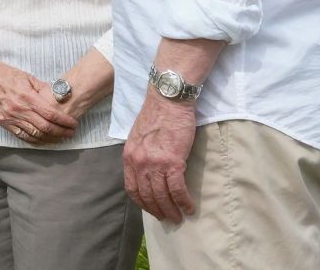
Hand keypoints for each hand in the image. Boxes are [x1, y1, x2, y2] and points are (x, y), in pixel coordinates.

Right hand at [0, 61, 77, 143]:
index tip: (73, 124)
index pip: (51, 114)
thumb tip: (58, 96)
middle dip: (62, 132)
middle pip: (46, 127)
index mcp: (27, 97)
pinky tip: (44, 140)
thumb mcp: (27, 77)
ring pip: (35, 134)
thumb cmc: (6, 74)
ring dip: (51, 139)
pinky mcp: (3, 122)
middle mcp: (19, 110)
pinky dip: (35, 140)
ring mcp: (10, 118)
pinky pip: (22, 136)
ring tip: (61, 138)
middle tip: (71, 133)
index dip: (65, 121)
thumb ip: (43, 89)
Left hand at [123, 94, 197, 221]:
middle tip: (168, 219)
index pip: (132, 188)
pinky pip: (177, 189)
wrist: (168, 100)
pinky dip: (183, 201)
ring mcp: (155, 163)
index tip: (152, 210)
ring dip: (171, 210)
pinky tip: (189, 207)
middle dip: (158, 211)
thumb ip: (140, 155)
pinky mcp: (173, 161)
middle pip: (147, 195)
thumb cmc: (157, 116)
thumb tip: (147, 172)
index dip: (142, 203)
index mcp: (129, 156)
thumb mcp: (139, 137)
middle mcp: (139, 162)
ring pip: (162, 195)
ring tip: (179, 217)